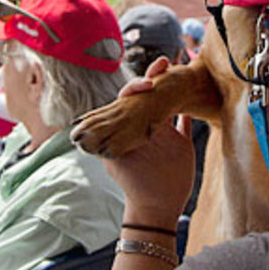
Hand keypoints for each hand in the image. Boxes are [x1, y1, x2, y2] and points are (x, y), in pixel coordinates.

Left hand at [101, 57, 194, 226]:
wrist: (155, 206)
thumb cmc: (134, 185)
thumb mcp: (116, 161)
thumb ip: (105, 144)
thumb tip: (79, 134)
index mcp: (129, 129)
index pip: (129, 101)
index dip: (135, 88)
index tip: (144, 82)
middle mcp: (145, 128)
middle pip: (147, 96)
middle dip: (153, 78)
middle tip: (162, 63)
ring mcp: (163, 133)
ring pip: (165, 103)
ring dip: (168, 86)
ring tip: (173, 66)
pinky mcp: (180, 142)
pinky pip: (184, 121)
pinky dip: (186, 108)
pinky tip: (189, 93)